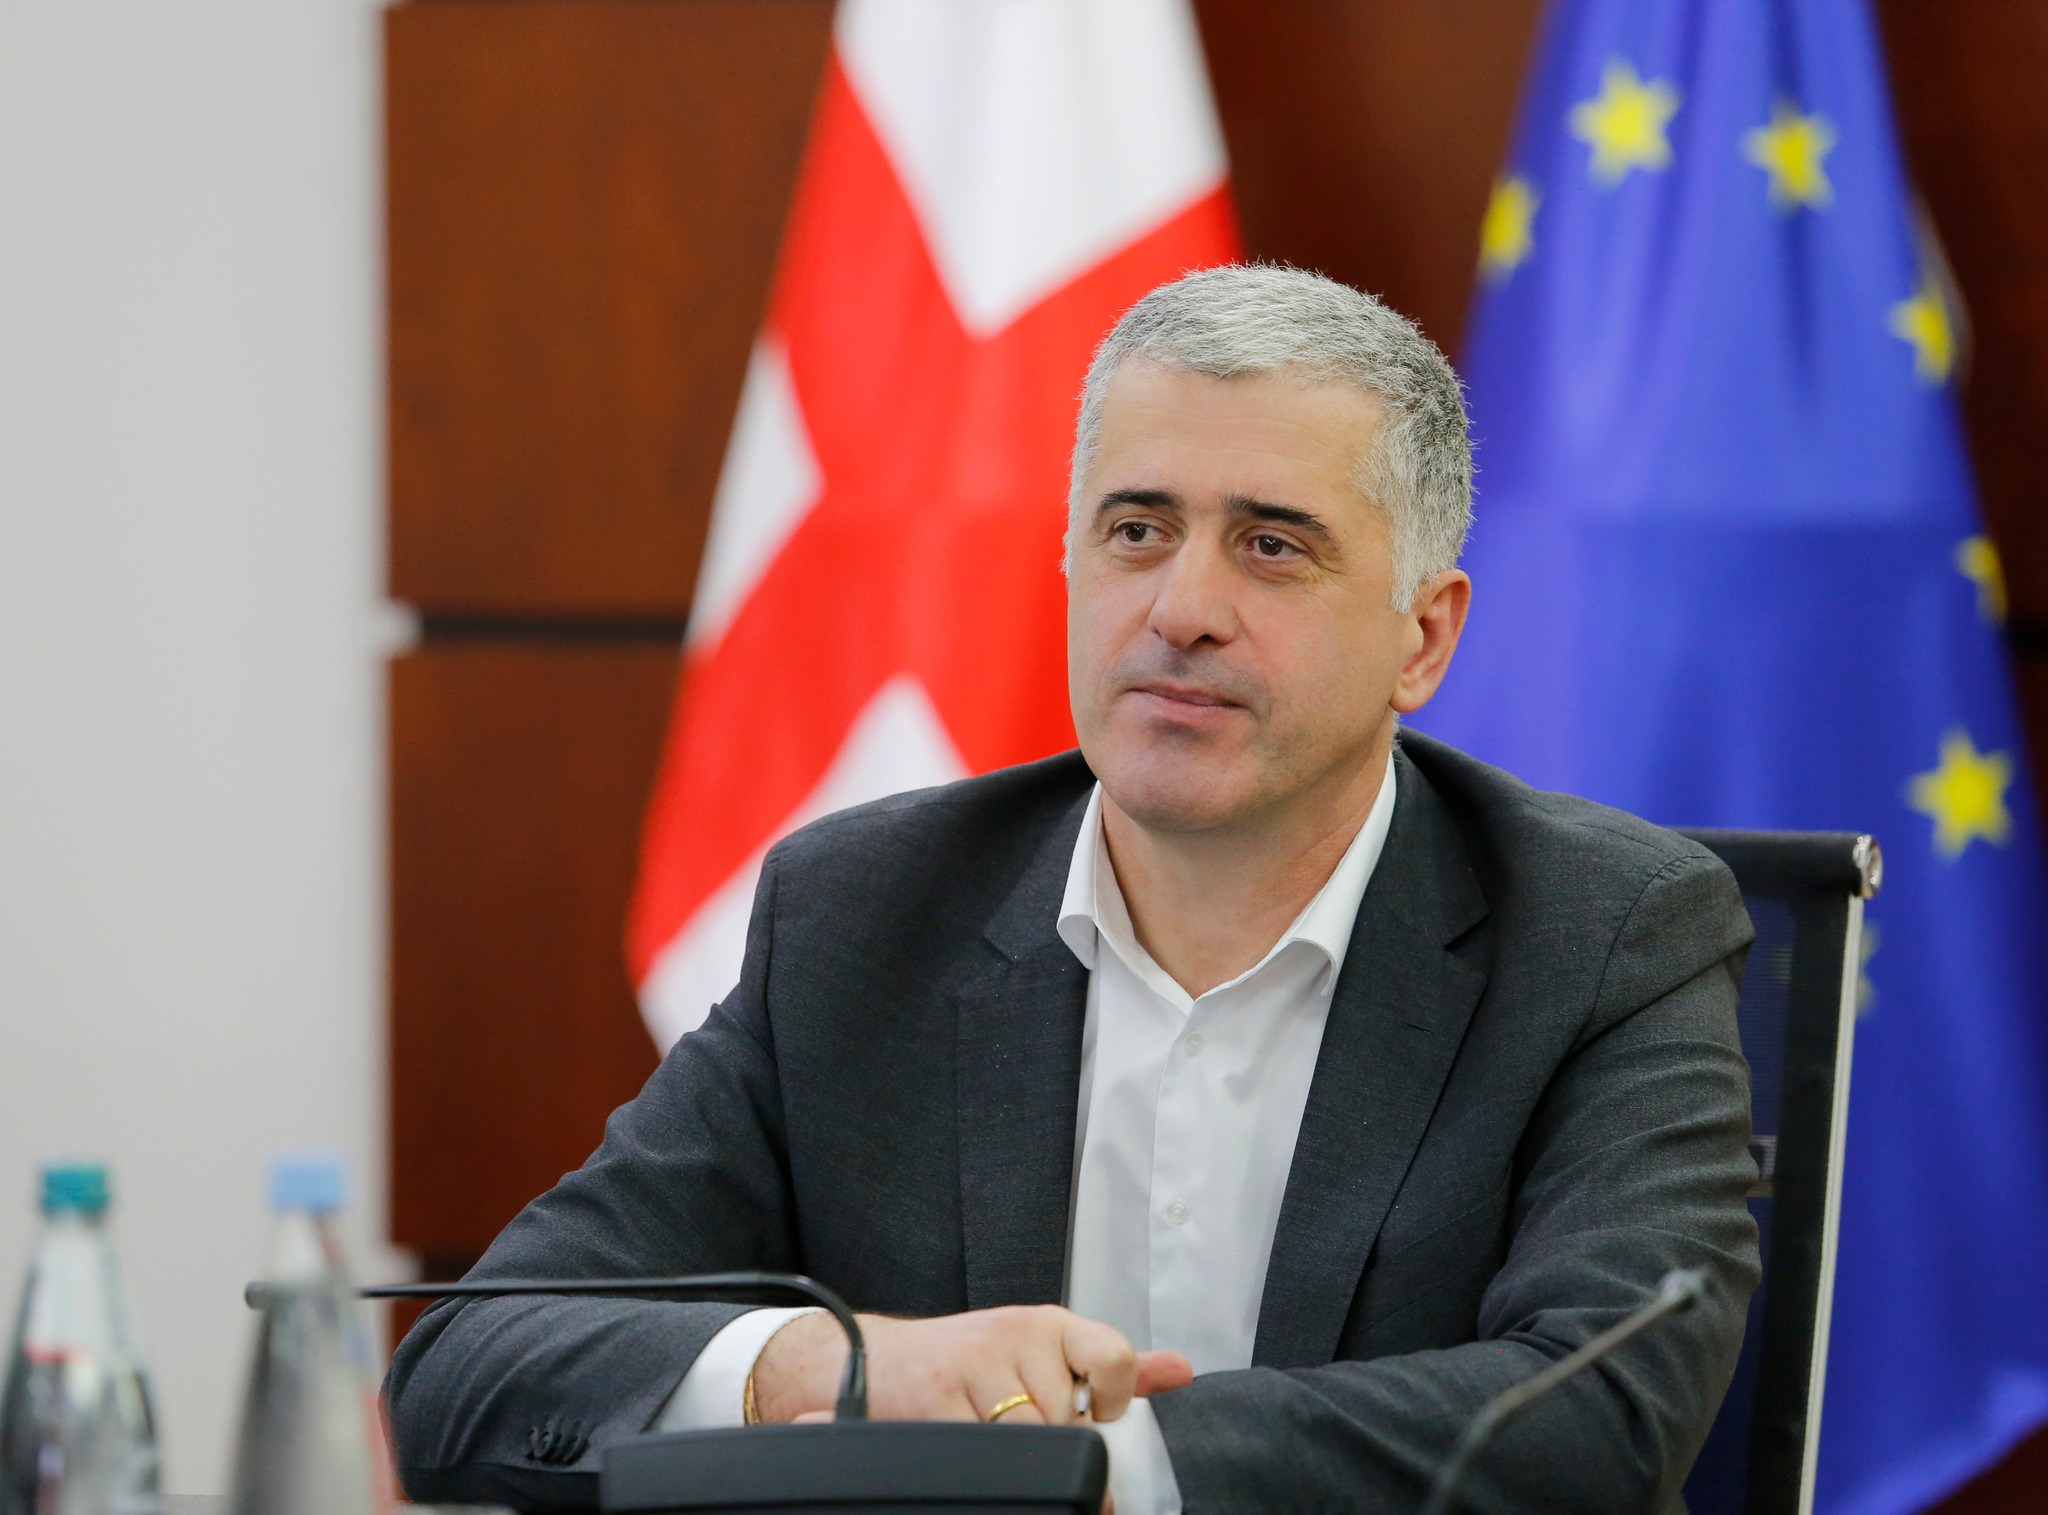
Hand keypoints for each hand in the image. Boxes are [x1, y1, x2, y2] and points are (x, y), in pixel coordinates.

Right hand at [752, 1305, 1190, 1426]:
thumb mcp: (1040, 1355)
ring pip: (1030, 1439)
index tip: (1095, 1416)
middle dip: (1052, 1445)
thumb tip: (1180, 1371)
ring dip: (1015, 1454)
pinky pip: (983, 1453)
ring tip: (989, 1436)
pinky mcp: (936, 1397)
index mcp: (1049, 1325)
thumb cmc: (962, 1366)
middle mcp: (1014, 1335)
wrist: (872, 1361)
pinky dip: (983, 1463)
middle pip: (1068, 1418)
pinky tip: (967, 1443)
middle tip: (1021, 1437)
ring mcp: (974, 1364)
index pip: (1114, 1357)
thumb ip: (1111, 1369)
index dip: (1114, 1398)